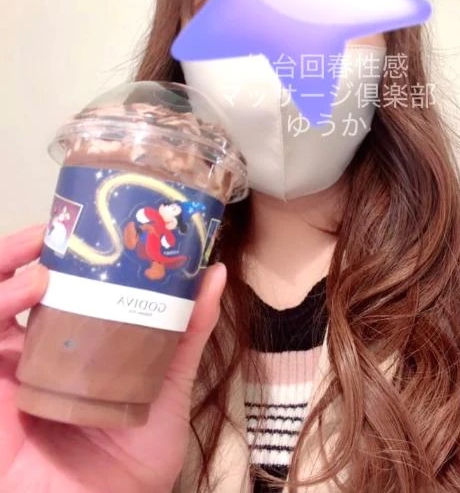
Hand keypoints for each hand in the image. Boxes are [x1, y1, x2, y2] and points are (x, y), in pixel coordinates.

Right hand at [0, 225, 225, 492]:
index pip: (56, 288)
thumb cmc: (132, 462)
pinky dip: (0, 302)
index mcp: (71, 349)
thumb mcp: (167, 385)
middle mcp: (34, 354)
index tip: (87, 221)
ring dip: (8, 266)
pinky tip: (32, 286)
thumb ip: (186, 331)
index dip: (61, 252)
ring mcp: (8, 372)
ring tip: (43, 249)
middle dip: (27, 249)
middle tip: (58, 224)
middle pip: (16, 288)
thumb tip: (214, 273)